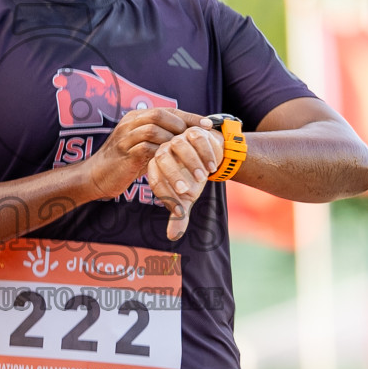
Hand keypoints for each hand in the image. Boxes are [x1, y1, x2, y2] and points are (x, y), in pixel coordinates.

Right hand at [82, 108, 207, 201]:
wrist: (96, 176)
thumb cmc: (124, 161)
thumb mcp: (142, 145)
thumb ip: (159, 138)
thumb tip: (187, 135)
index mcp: (136, 117)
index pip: (168, 110)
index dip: (190, 116)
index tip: (209, 125)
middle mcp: (130, 123)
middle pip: (160, 114)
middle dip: (183, 124)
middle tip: (200, 139)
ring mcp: (126, 137)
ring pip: (154, 129)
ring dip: (174, 140)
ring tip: (187, 151)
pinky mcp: (125, 153)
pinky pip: (147, 148)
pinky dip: (163, 154)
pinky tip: (175, 163)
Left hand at [145, 122, 221, 240]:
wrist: (209, 157)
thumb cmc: (192, 178)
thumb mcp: (187, 197)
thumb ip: (180, 214)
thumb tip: (173, 237)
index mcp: (156, 168)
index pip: (155, 179)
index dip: (165, 195)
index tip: (180, 209)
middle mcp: (163, 151)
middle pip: (161, 159)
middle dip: (173, 175)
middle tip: (188, 191)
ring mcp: (178, 139)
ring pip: (179, 146)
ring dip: (191, 162)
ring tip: (204, 177)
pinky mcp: (193, 131)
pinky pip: (196, 138)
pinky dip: (205, 152)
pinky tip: (213, 166)